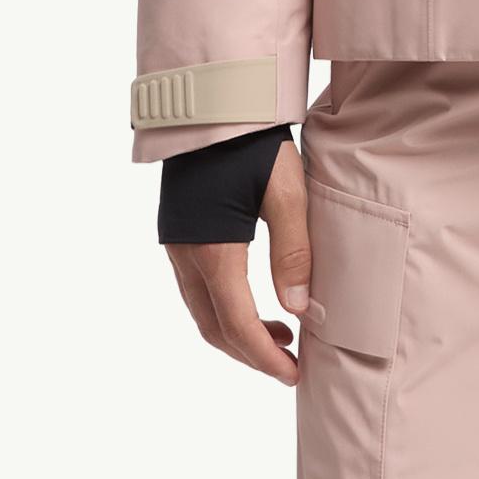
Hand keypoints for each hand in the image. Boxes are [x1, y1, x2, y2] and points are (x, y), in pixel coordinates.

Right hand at [164, 139, 310, 384]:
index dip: (264, 357)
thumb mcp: (285, 191)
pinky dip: (225, 309)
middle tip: (290, 362)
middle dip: (251, 354)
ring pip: (202, 312)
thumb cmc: (253, 143)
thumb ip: (293, 250)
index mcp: (213, 251)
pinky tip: (255, 299)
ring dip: (238, 333)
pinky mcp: (180, 235)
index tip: (293, 373)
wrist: (213, 105)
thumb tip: (300, 309)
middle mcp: (186, 256)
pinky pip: (197, 290)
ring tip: (282, 333)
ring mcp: (178, 247)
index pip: (236, 324)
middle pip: (214, 328)